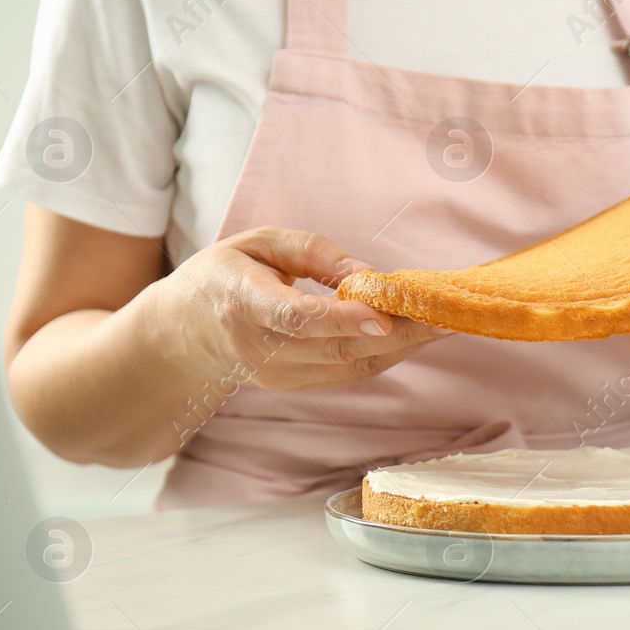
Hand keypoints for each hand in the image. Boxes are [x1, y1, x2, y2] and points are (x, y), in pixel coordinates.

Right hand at [148, 225, 448, 390]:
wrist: (184, 335)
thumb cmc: (226, 275)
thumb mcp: (259, 243)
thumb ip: (312, 252)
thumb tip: (368, 274)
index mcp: (242, 302)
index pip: (296, 317)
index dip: (341, 319)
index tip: (383, 316)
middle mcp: (259, 347)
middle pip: (336, 348)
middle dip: (397, 334)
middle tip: (444, 315)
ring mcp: (277, 374)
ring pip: (351, 366)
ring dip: (402, 347)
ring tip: (444, 322)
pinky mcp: (294, 386)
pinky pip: (350, 373)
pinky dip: (387, 355)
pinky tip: (415, 335)